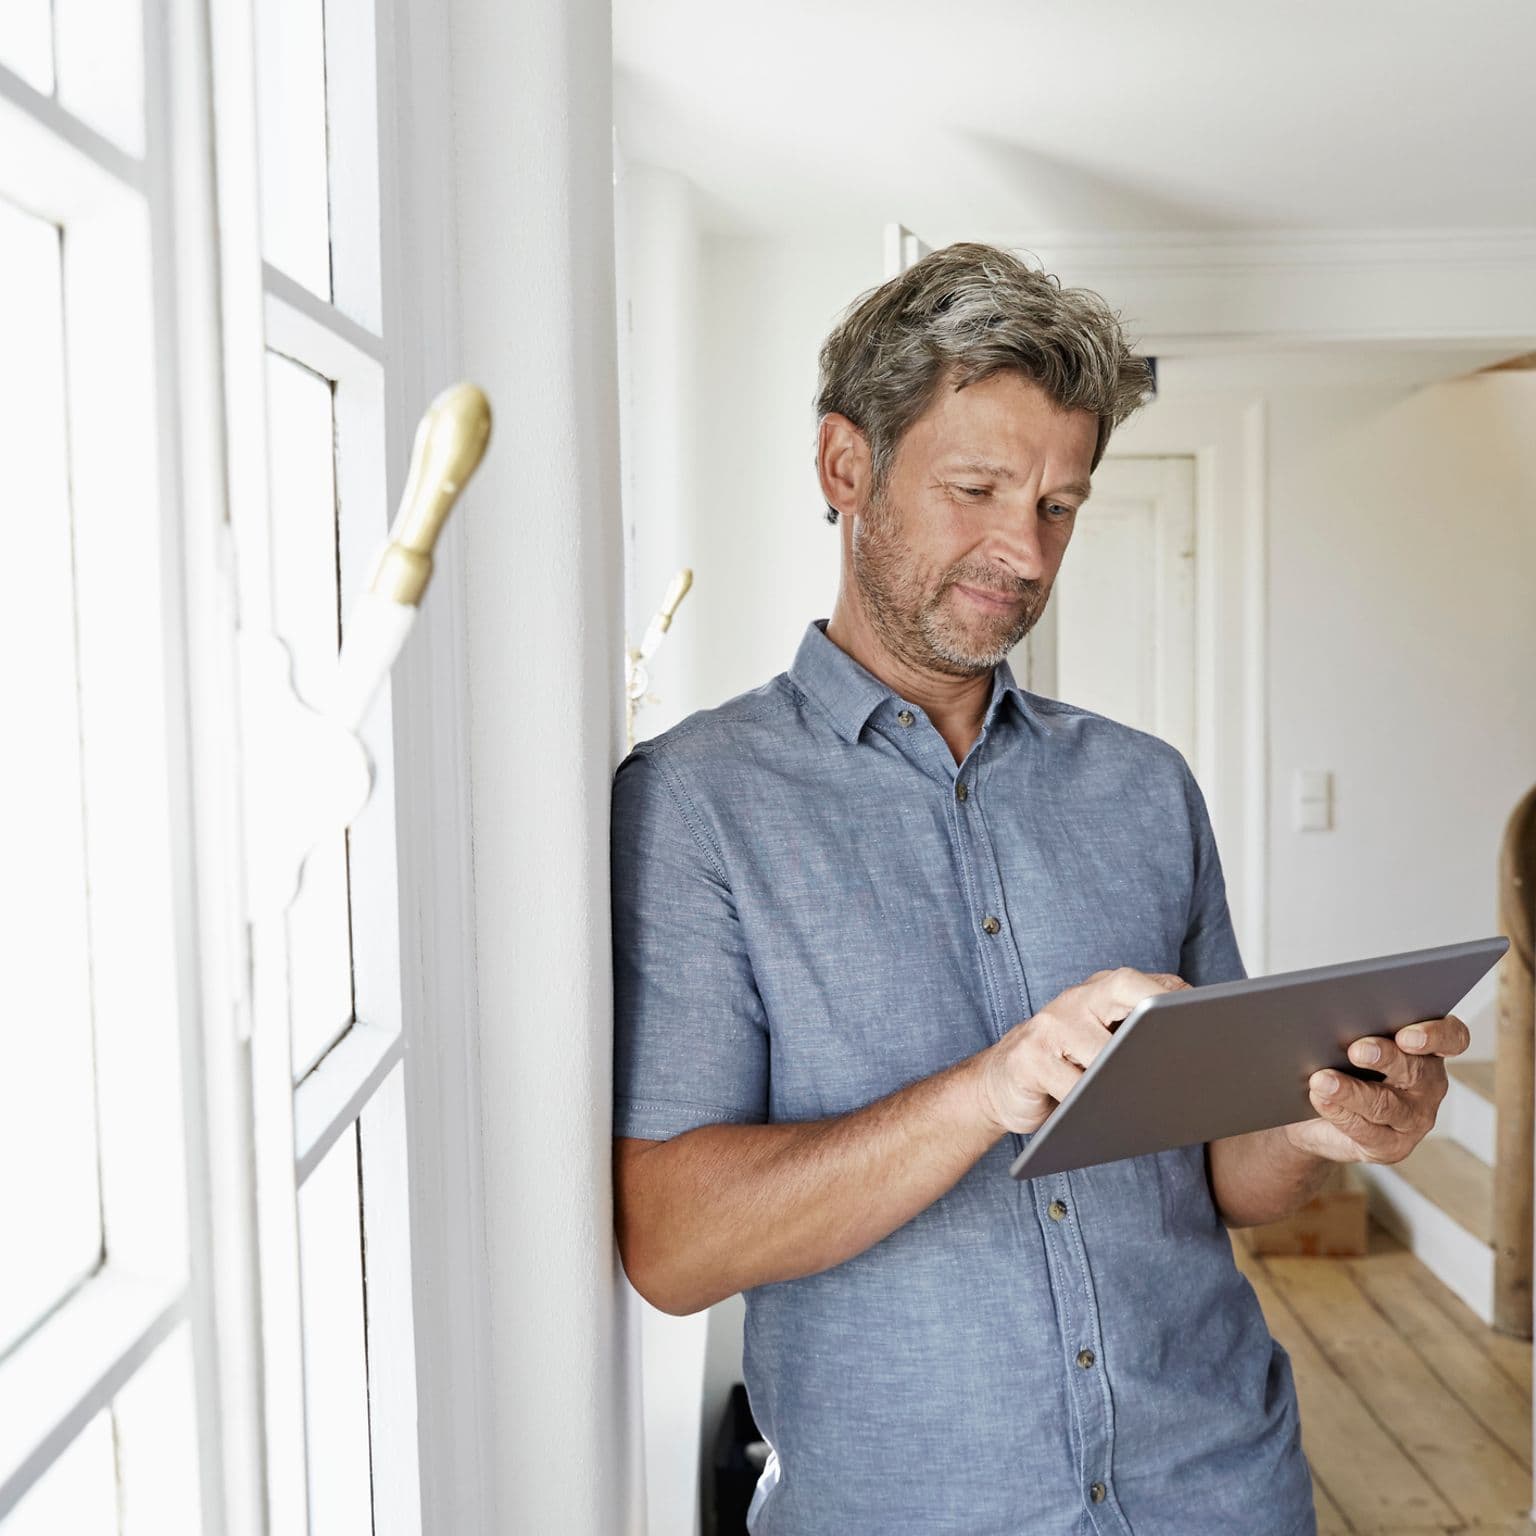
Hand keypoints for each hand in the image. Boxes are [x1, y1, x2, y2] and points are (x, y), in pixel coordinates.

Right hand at [973, 968, 1189, 1134]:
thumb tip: (1199, 1055)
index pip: (1142, 982)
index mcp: (1097, 993)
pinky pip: (1071, 1086)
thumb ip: (1136, 1040)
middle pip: (1123, 986)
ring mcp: (1048, 1026)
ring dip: (1123, 1075)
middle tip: (1188, 1040)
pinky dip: (1090, 1104)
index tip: (1208, 1015)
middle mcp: (1074, 1000)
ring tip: (1149, 1096)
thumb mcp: (1101, 1046)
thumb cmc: (1064, 1068)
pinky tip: (1101, 1116)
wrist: (998, 1085)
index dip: (1176, 995)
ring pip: (1100, 1048)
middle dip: (1158, 1007)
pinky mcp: (1028, 1060)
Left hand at [1282, 1014, 1470, 1164]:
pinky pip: (1366, 1130)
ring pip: (1386, 1104)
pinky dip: (1339, 1112)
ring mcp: (1413, 1119)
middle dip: (1385, 1057)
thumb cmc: (1338, 1065)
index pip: (1452, 1038)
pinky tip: (1320, 1099)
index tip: (1407, 1036)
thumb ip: (1354, 1028)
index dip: (1436, 1036)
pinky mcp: (1391, 1146)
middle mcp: (1429, 1085)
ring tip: (1322, 1080)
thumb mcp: (1348, 1042)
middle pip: (1416, 1069)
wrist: (1314, 1116)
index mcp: (1428, 1050)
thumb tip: (1332, 1016)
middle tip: (1356, 1050)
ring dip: (1352, 1091)